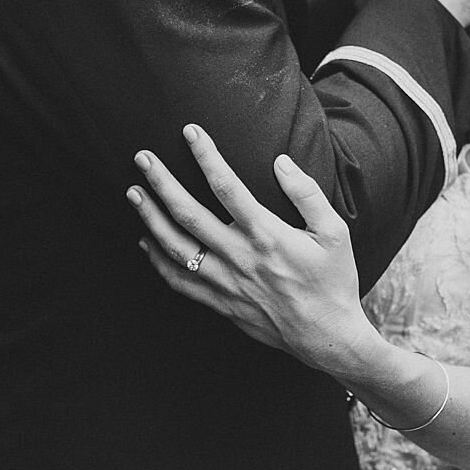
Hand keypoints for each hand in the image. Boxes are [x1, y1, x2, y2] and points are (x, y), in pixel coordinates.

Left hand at [126, 124, 380, 373]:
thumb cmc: (334, 281)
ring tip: (134, 193)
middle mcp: (240, 258)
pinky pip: (179, 282)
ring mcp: (226, 283)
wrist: (326, 337)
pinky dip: (158, 261)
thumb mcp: (335, 233)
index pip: (227, 187)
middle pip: (188, 215)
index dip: (206, 156)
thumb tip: (280, 161)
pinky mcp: (221, 303)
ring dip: (150, 218)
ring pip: (176, 248)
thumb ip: (307, 193)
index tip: (190, 132)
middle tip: (141, 158)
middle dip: (161, 182)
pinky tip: (146, 241)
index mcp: (267, 235)